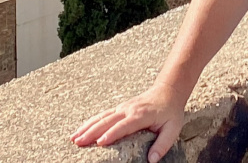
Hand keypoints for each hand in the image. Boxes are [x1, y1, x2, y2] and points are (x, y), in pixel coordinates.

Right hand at [70, 83, 186, 162]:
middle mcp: (128, 110)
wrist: (168, 91)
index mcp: (141, 116)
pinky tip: (80, 129)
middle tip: (78, 142)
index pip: (124, 126)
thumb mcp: (173, 129)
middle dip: (91, 132)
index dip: (111, 134)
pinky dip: (90, 122)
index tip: (100, 142)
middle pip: (107, 121)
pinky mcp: (119, 108)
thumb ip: (162, 145)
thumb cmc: (170, 112)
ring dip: (86, 127)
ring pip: (101, 117)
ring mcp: (122, 107)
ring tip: (73, 137)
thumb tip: (151, 160)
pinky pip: (102, 115)